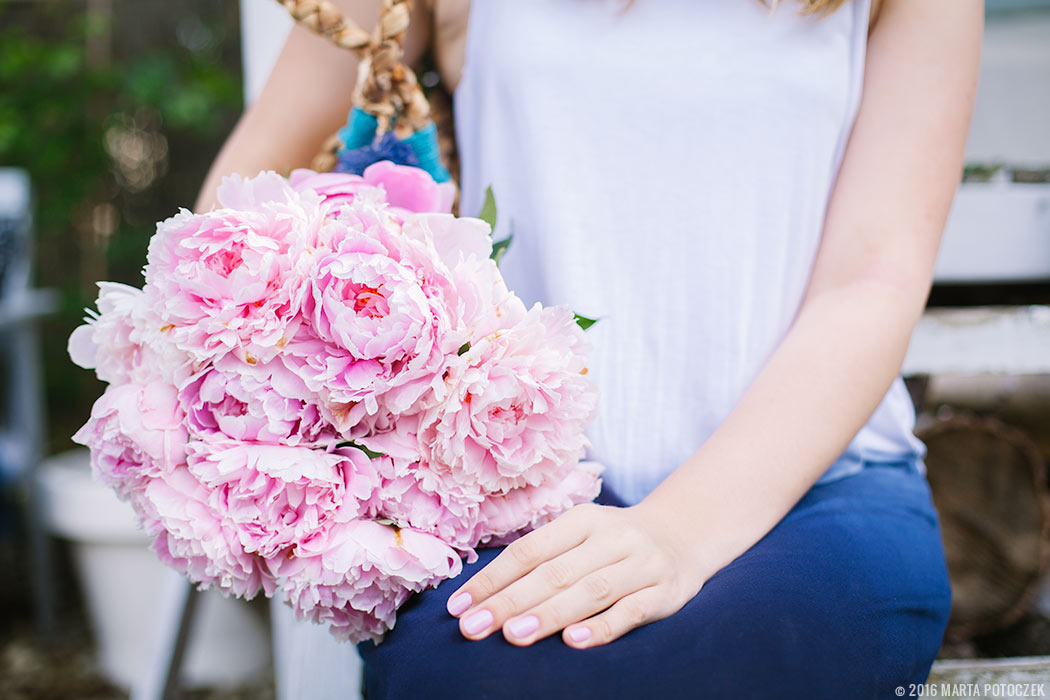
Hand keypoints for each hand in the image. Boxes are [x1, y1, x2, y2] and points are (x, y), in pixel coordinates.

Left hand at [445, 502, 708, 647]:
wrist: (684, 535)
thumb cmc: (613, 544)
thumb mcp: (581, 536)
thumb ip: (543, 558)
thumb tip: (483, 592)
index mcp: (582, 520)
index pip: (529, 550)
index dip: (492, 578)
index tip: (459, 605)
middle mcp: (611, 537)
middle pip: (553, 572)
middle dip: (509, 601)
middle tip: (473, 627)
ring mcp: (640, 564)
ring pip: (589, 590)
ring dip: (548, 614)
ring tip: (513, 635)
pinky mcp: (664, 592)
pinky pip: (630, 611)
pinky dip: (601, 627)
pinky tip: (573, 642)